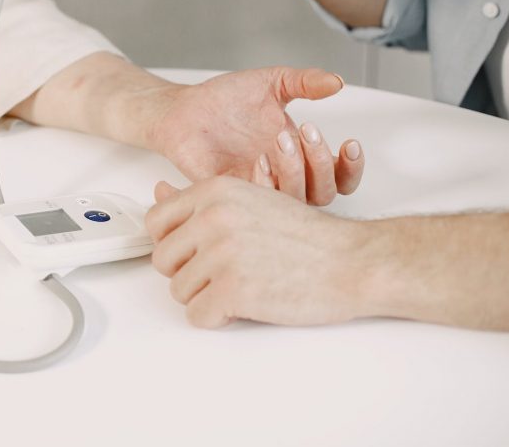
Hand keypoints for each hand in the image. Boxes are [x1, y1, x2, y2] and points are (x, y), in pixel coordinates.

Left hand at [146, 177, 368, 327]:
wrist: (353, 261)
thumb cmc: (306, 236)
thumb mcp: (251, 201)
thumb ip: (201, 201)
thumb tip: (158, 191)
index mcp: (214, 192)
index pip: (156, 221)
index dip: (173, 243)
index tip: (195, 251)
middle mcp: (212, 218)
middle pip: (163, 260)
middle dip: (188, 273)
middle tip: (224, 274)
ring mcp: (221, 254)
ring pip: (179, 291)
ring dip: (205, 297)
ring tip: (242, 287)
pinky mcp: (233, 290)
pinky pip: (197, 316)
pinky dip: (217, 318)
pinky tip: (244, 305)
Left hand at [147, 66, 363, 204]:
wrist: (183, 108)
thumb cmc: (225, 99)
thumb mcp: (271, 83)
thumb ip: (305, 81)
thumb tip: (337, 81)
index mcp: (298, 155)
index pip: (339, 178)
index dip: (351, 168)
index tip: (350, 143)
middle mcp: (282, 177)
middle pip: (323, 194)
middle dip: (322, 164)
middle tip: (305, 130)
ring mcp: (257, 188)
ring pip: (293, 203)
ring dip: (295, 172)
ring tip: (280, 140)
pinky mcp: (230, 194)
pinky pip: (256, 205)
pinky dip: (265, 183)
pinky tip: (259, 158)